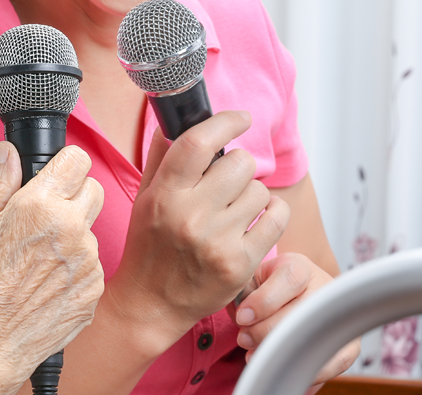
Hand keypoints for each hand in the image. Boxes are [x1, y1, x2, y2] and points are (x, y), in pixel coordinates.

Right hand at [0, 141, 104, 383]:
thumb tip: (7, 152)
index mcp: (40, 208)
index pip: (77, 160)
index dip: (62, 163)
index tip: (51, 175)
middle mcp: (72, 232)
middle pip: (93, 189)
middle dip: (71, 193)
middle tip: (42, 214)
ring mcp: (87, 264)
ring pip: (92, 229)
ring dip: (72, 233)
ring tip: (36, 257)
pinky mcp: (93, 292)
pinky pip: (92, 264)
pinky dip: (74, 266)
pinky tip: (45, 280)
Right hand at [105, 111, 289, 344]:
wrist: (152, 302)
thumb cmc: (148, 247)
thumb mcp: (145, 198)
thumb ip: (161, 158)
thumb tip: (175, 121)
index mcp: (164, 195)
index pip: (198, 143)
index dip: (225, 122)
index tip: (240, 118)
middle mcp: (191, 216)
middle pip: (239, 163)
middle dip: (237, 165)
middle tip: (225, 181)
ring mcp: (218, 241)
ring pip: (259, 190)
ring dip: (250, 193)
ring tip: (233, 209)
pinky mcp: (241, 263)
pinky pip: (276, 217)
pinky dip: (272, 213)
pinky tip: (255, 218)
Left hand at [233, 253, 359, 390]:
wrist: (298, 295)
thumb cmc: (268, 288)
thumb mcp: (255, 278)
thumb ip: (246, 291)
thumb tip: (243, 318)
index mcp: (301, 267)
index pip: (289, 279)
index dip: (263, 302)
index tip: (242, 318)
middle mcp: (326, 289)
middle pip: (299, 314)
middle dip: (264, 332)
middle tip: (245, 339)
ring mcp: (340, 317)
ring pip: (314, 341)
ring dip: (280, 353)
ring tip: (257, 354)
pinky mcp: (349, 345)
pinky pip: (330, 365)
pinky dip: (302, 371)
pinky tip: (280, 367)